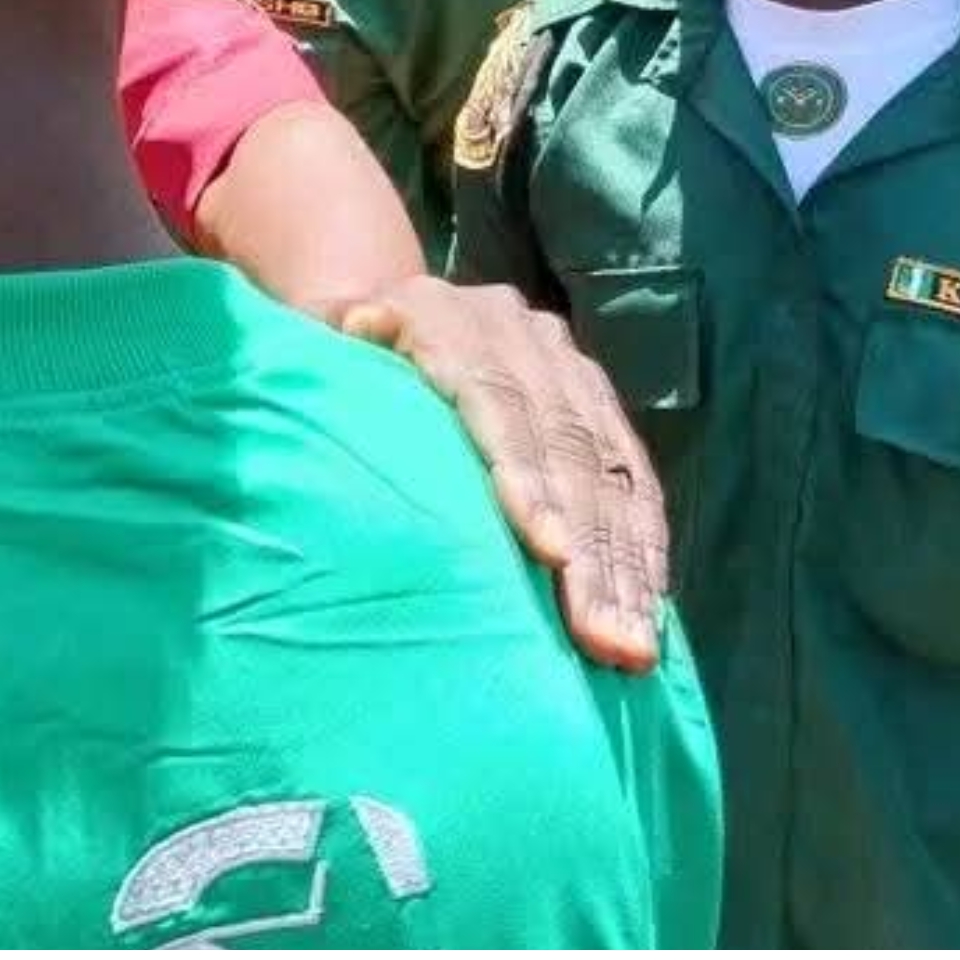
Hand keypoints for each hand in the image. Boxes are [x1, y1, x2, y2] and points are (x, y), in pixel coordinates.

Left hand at [331, 273, 669, 671]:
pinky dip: (643, 548)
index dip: (528, 476)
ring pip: (608, 473)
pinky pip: (633, 480)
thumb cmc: (325, 361)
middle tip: (606, 637)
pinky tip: (651, 609)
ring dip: (625, 567)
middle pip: (567, 450)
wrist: (379, 311)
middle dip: (592, 551)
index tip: (549, 551)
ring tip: (633, 648)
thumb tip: (349, 331)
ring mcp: (565, 369)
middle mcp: (518, 337)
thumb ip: (328, 355)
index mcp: (443, 318)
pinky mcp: (597, 405)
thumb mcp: (308, 351)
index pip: (499, 400)